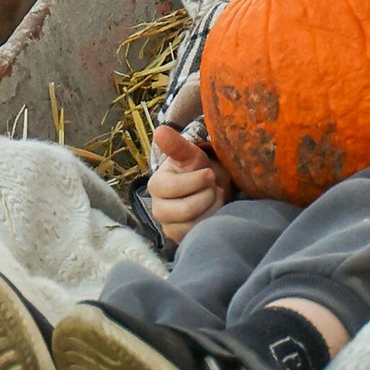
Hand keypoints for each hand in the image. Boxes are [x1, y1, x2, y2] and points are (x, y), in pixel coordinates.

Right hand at [146, 121, 228, 237]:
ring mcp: (169, 226)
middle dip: (207, 194)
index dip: (198, 180)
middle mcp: (157, 209)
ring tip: (214, 195)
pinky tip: (213, 209)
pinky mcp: (181, 239)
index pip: (175, 188)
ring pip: (196, 223)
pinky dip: (213, 220)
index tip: (208, 173)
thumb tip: (160, 130)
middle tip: (212, 186)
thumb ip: (176, 145)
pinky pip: (200, 234)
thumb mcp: (191, 155)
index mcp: (156, 185)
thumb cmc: (197, 169)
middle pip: (187, 209)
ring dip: (213, 206)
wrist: (208, 188)